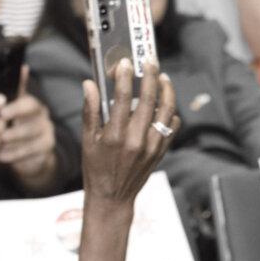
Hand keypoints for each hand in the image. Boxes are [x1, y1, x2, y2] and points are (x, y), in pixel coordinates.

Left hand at [0, 67, 57, 181]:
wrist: (29, 149)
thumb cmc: (15, 124)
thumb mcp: (13, 106)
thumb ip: (15, 89)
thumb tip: (22, 67)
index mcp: (34, 106)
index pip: (30, 104)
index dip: (16, 108)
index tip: (1, 113)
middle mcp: (43, 120)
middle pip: (33, 124)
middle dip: (15, 130)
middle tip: (0, 134)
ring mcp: (46, 136)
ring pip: (32, 141)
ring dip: (14, 144)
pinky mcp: (45, 153)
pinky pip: (32, 155)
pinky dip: (17, 156)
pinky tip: (2, 157)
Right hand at [81, 58, 178, 206]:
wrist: (113, 198)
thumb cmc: (96, 168)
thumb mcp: (88, 141)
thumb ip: (90, 111)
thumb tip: (88, 84)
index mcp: (114, 136)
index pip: (123, 98)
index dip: (125, 77)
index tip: (126, 63)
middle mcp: (135, 140)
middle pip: (148, 100)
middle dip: (150, 77)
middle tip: (150, 62)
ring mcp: (151, 147)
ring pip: (166, 111)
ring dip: (167, 91)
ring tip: (163, 78)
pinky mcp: (160, 152)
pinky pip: (171, 128)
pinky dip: (171, 114)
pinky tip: (166, 105)